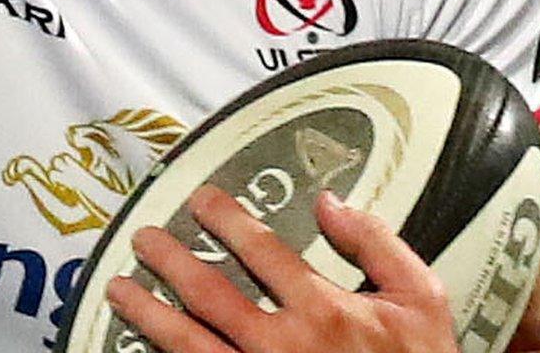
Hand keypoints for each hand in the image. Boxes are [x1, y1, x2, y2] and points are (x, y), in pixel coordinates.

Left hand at [108, 186, 455, 352]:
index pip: (259, 249)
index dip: (223, 218)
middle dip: (168, 259)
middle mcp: (285, 345)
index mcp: (325, 310)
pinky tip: (145, 345)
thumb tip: (332, 204)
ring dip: (148, 313)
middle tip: (145, 239)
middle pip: (208, 293)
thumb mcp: (420, 301)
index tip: (201, 201)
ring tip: (119, 289)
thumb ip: (378, 245)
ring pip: (188, 342)